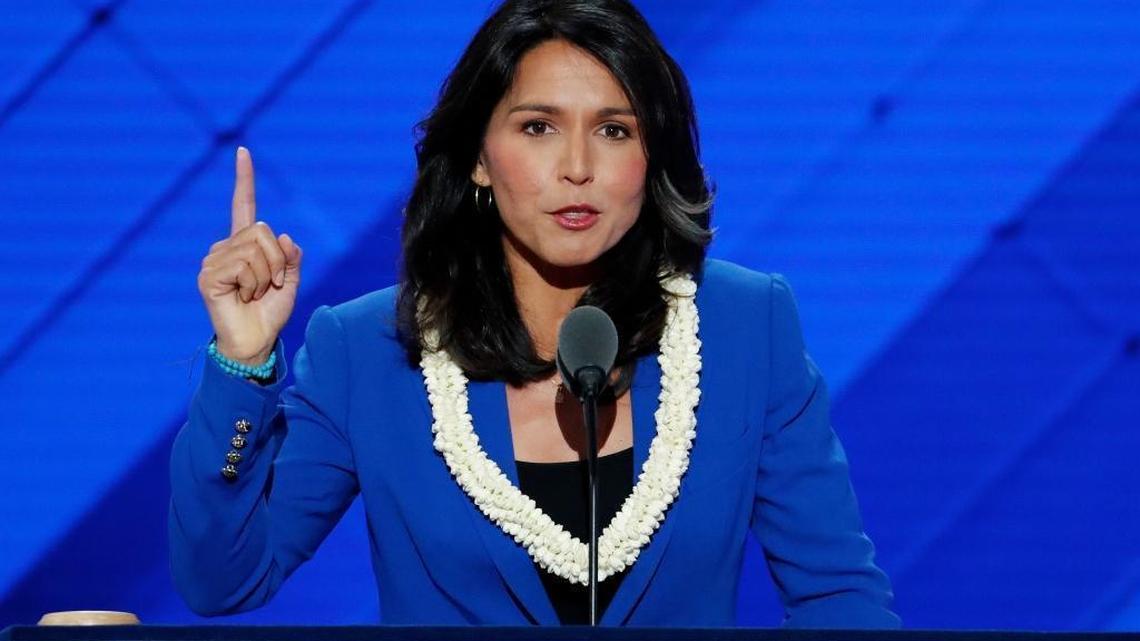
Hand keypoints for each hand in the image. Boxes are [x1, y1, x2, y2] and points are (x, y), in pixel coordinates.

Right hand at [197, 147, 301, 364]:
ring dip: (267, 276)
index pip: (243, 205)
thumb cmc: (270, 313)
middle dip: (277, 261)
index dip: (245, 179)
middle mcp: (226, 247)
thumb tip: (283, 236)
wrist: (255, 342)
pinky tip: (242, 297)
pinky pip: (244, 267)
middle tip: (270, 285)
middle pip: (263, 232)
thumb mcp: (291, 281)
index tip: (244, 151)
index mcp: (245, 245)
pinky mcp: (208, 276)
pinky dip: (254, 284)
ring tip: (255, 294)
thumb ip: (292, 258)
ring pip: (256, 250)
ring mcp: (214, 260)